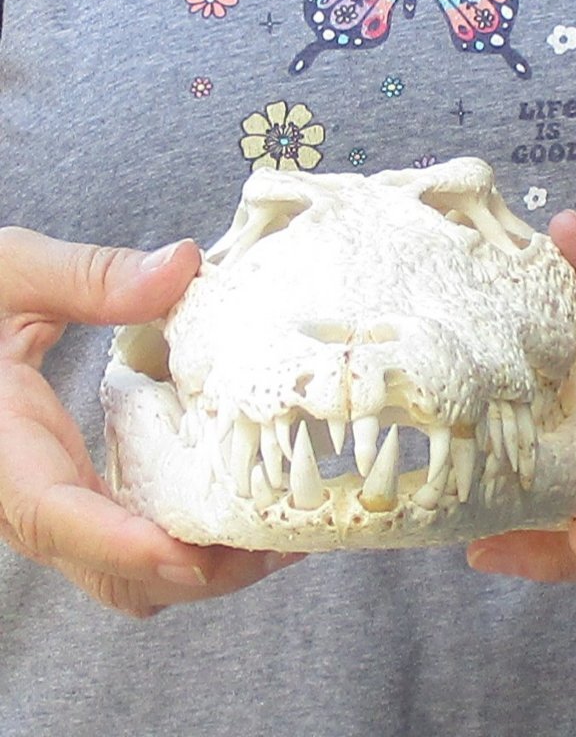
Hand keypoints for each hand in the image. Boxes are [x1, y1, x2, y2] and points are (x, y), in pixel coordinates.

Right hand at [0, 227, 302, 616]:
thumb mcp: (12, 274)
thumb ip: (88, 276)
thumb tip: (183, 266)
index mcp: (1, 448)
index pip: (55, 516)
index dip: (127, 545)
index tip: (198, 555)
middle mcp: (24, 498)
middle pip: (111, 575)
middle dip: (198, 573)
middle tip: (280, 542)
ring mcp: (55, 507)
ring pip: (128, 577)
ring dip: (205, 570)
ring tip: (280, 534)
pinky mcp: (79, 499)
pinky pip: (134, 551)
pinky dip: (189, 549)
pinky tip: (240, 513)